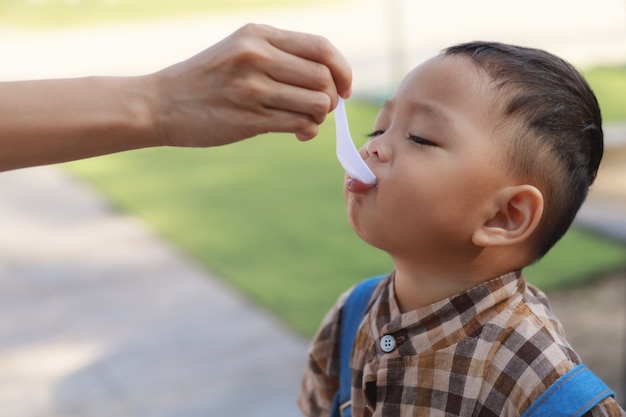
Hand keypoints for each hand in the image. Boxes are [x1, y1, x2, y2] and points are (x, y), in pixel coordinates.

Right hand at [149, 23, 352, 146]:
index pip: (322, 48)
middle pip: (324, 78)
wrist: (161, 104)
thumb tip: (328, 79)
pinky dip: (307, 130)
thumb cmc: (206, 79)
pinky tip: (299, 132)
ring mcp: (253, 89)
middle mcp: (257, 57)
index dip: (343, 70)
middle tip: (321, 108)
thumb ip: (280, 56)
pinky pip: (299, 124)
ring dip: (320, 117)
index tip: (345, 87)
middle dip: (333, 98)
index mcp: (258, 35)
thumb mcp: (239, 49)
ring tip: (306, 119)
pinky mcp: (249, 119)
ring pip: (317, 104)